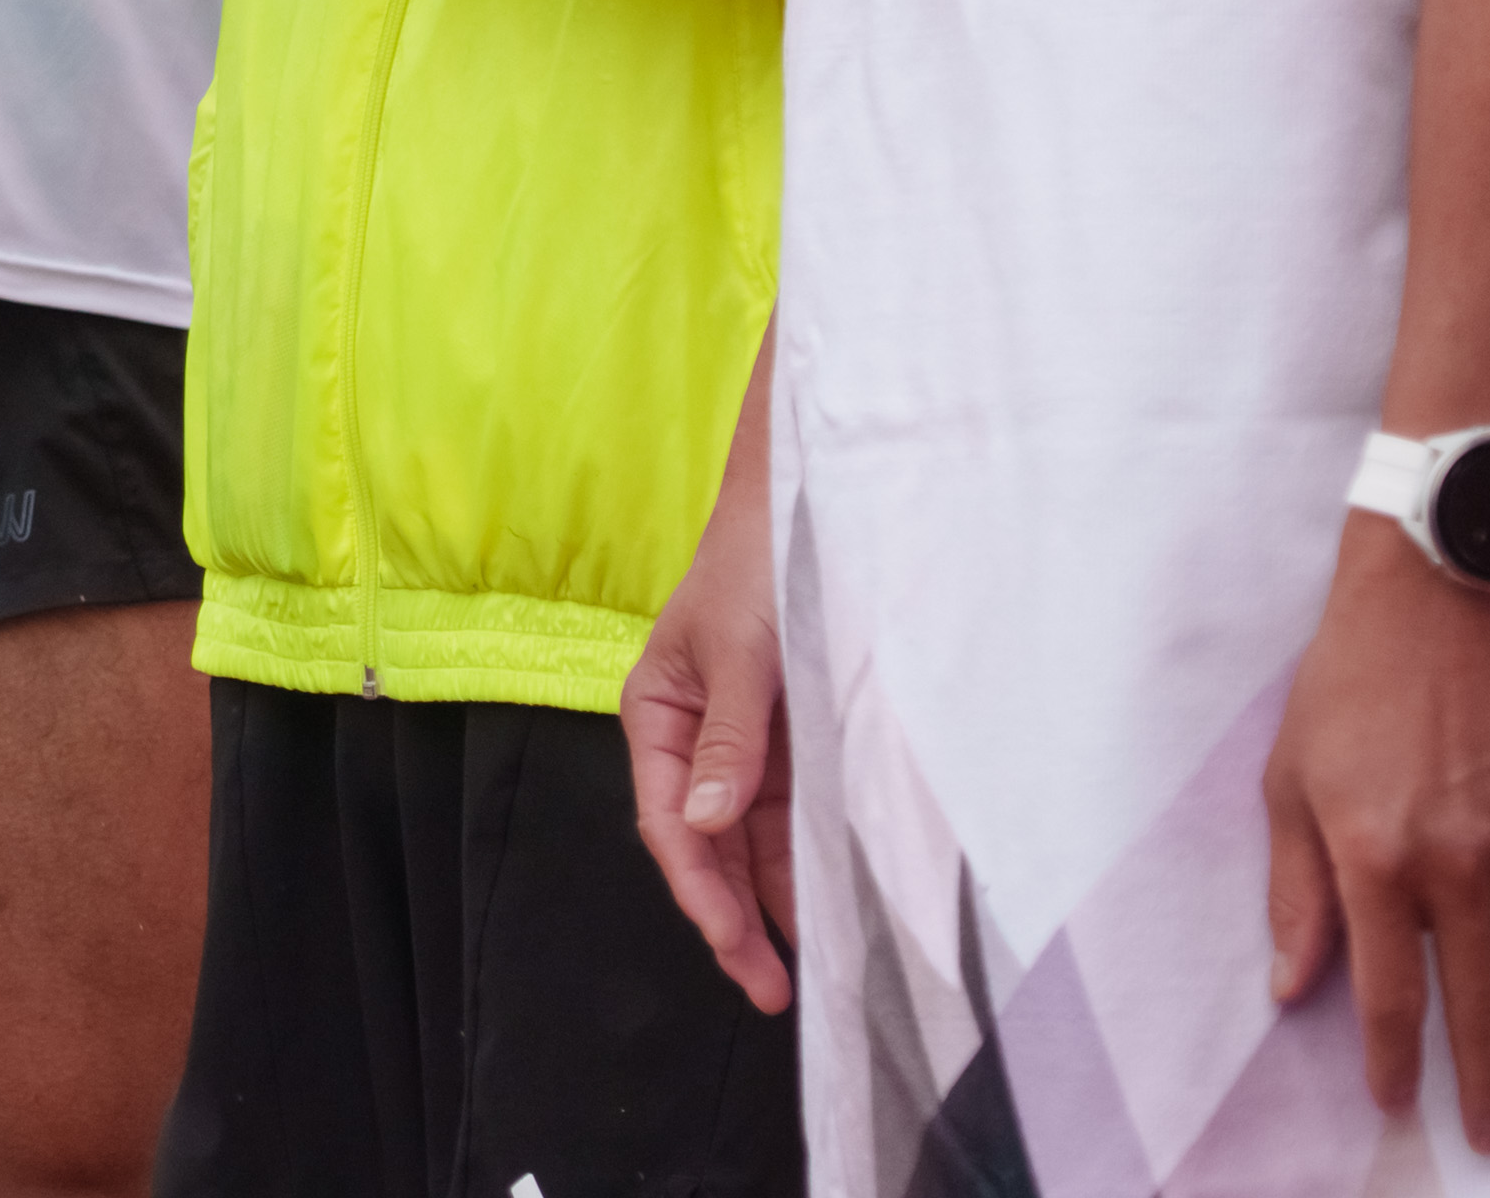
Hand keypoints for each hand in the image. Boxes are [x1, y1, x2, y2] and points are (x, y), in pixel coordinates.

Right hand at [620, 423, 795, 1010]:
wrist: (817, 499)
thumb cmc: (761, 562)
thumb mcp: (742, 648)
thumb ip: (730, 740)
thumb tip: (707, 824)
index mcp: (658, 715)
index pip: (670, 821)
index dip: (701, 890)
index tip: (738, 946)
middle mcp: (696, 739)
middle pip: (708, 844)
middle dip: (736, 916)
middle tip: (772, 991)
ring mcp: (748, 743)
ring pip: (754, 839)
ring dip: (775, 897)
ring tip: (809, 968)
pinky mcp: (797, 738)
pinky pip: (797, 812)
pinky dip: (809, 857)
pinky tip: (831, 898)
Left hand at [1260, 521, 1489, 1154]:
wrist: (1432, 594)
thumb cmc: (1347, 686)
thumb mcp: (1289, 783)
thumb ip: (1295, 892)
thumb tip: (1291, 987)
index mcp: (1374, 858)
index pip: (1388, 994)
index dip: (1395, 1062)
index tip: (1401, 1106)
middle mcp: (1454, 861)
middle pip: (1478, 1001)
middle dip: (1485, 1081)